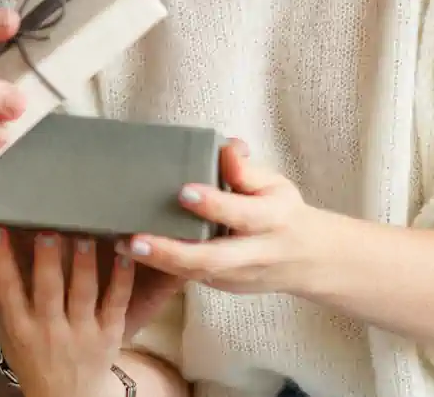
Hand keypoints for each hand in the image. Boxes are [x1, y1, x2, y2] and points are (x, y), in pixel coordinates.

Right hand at [0, 226, 135, 396]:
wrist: (64, 396)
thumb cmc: (30, 350)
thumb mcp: (7, 325)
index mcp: (19, 326)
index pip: (7, 288)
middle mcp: (49, 330)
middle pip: (48, 291)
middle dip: (47, 261)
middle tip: (48, 230)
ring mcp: (82, 332)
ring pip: (83, 293)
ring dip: (84, 264)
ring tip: (85, 236)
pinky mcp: (109, 333)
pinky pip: (117, 303)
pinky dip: (122, 280)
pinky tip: (124, 256)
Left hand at [122, 139, 317, 295]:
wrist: (308, 260)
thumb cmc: (283, 212)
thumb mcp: (275, 185)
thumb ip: (246, 170)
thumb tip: (225, 148)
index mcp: (272, 220)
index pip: (242, 214)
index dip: (215, 205)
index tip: (184, 191)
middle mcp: (255, 253)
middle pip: (213, 258)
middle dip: (172, 251)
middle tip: (135, 240)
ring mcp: (239, 276)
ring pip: (198, 274)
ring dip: (159, 263)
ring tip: (124, 245)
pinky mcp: (225, 286)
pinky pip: (194, 278)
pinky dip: (164, 267)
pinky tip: (135, 253)